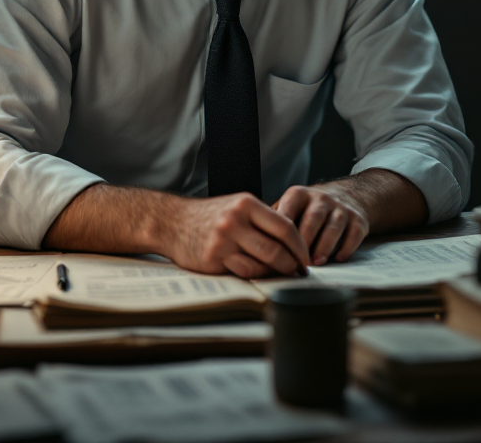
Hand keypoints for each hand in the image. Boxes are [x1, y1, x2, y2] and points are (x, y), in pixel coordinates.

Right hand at [165, 193, 310, 278]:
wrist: (173, 222)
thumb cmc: (212, 216)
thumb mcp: (237, 206)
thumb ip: (263, 220)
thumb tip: (295, 243)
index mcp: (246, 204)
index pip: (285, 227)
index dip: (300, 246)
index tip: (307, 258)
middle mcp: (235, 220)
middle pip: (276, 249)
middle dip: (292, 264)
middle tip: (299, 272)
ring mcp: (223, 240)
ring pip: (261, 264)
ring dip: (275, 273)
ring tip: (282, 275)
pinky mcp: (213, 259)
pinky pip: (243, 272)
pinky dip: (256, 276)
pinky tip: (260, 275)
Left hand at [273, 185, 368, 265]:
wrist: (344, 197)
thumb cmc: (307, 210)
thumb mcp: (289, 207)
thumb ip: (274, 221)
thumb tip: (255, 243)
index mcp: (298, 194)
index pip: (289, 210)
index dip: (283, 232)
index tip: (278, 251)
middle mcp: (321, 198)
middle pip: (313, 218)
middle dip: (305, 241)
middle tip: (298, 262)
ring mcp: (341, 208)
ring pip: (333, 225)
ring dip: (325, 245)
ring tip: (317, 263)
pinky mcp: (357, 219)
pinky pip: (354, 233)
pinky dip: (347, 247)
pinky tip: (338, 259)